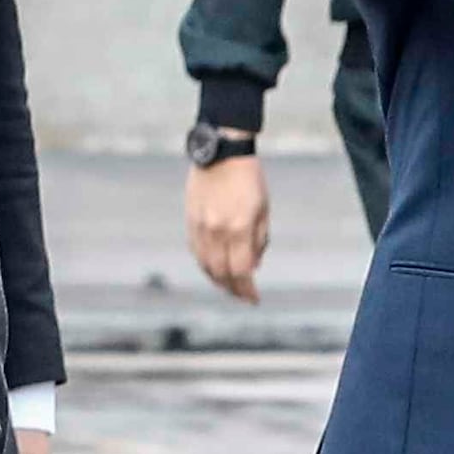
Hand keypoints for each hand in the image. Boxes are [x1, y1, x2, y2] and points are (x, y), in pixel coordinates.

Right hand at [188, 152, 270, 300]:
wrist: (220, 154)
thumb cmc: (249, 180)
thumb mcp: (263, 209)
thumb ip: (259, 241)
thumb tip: (254, 267)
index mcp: (240, 227)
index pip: (242, 271)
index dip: (248, 290)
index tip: (254, 299)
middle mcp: (217, 230)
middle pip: (222, 273)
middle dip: (233, 290)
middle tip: (242, 297)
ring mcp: (200, 226)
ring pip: (206, 265)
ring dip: (218, 281)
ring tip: (229, 287)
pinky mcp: (190, 220)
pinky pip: (196, 251)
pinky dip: (205, 265)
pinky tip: (214, 269)